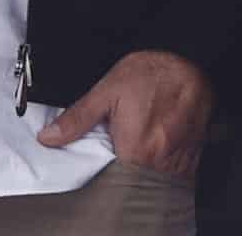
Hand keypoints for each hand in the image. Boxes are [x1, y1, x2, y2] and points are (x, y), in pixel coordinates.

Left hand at [36, 50, 213, 177]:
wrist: (190, 61)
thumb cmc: (152, 73)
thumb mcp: (107, 90)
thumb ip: (77, 119)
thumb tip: (49, 138)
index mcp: (135, 151)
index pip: (110, 180)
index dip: (102, 168)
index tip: (102, 153)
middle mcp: (160, 163)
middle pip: (132, 180)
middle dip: (123, 166)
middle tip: (123, 140)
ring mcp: (179, 163)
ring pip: (154, 179)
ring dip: (145, 166)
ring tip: (142, 137)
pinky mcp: (192, 158)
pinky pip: (173, 173)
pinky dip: (162, 163)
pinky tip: (158, 140)